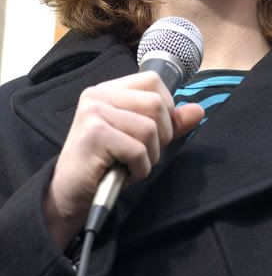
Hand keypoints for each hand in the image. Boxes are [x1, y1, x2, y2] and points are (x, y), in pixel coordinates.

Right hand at [43, 71, 203, 248]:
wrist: (70, 195)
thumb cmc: (105, 164)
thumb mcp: (141, 138)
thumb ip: (169, 123)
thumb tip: (198, 110)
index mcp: (109, 89)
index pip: (153, 81)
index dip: (166, 108)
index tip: (155, 132)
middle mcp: (98, 95)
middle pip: (156, 104)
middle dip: (161, 136)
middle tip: (142, 153)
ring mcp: (94, 112)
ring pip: (150, 128)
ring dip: (150, 156)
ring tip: (131, 164)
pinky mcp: (94, 135)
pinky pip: (138, 150)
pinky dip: (140, 169)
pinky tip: (125, 173)